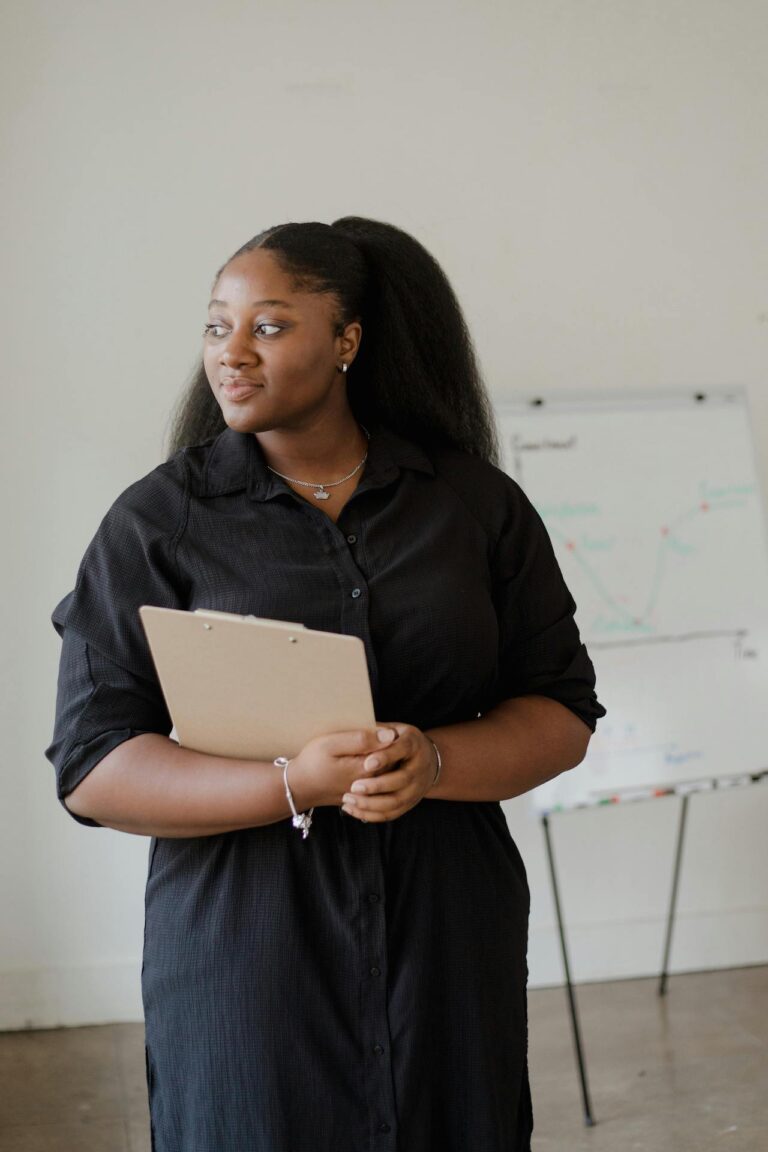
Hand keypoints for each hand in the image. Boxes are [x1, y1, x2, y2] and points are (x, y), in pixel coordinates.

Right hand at [287, 726, 401, 810]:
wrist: (299, 788)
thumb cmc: (312, 763)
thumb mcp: (331, 745)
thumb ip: (360, 739)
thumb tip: (389, 734)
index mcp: (368, 768)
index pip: (392, 746)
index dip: (383, 732)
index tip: (368, 727)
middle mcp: (373, 782)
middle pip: (393, 757)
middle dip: (383, 744)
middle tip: (361, 738)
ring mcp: (370, 790)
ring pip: (386, 767)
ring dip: (379, 756)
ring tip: (356, 750)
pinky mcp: (365, 794)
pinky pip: (378, 777)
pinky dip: (373, 767)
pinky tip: (355, 761)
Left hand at [340, 722, 437, 822]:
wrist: (427, 759)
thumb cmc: (400, 740)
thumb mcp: (393, 728)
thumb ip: (377, 730)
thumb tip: (356, 724)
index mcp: (413, 743)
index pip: (402, 749)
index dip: (385, 757)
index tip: (366, 763)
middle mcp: (419, 767)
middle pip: (401, 779)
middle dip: (376, 785)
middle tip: (354, 787)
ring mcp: (416, 788)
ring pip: (396, 801)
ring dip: (371, 804)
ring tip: (348, 800)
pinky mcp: (410, 803)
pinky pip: (392, 814)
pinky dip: (372, 815)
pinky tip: (353, 810)